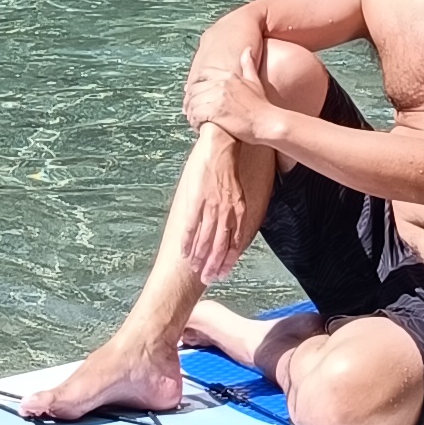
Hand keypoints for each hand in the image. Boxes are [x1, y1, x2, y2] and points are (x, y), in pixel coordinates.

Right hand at [180, 134, 256, 281]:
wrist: (221, 145)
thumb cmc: (229, 167)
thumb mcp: (239, 191)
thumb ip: (236, 209)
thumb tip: (231, 224)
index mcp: (239, 211)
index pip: (234, 242)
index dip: (229, 260)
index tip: (223, 273)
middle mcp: (226, 212)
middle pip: (220, 246)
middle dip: (213, 265)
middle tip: (207, 279)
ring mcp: (210, 208)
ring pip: (205, 240)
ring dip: (199, 258)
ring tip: (194, 270)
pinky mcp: (196, 202)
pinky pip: (191, 227)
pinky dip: (187, 242)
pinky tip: (183, 252)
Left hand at [181, 21, 265, 129]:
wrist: (268, 122)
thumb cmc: (262, 105)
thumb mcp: (255, 81)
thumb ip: (249, 64)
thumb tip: (247, 49)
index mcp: (229, 75)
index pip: (203, 74)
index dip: (193, 83)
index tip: (190, 91)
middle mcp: (222, 84)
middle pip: (195, 89)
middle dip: (189, 100)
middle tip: (187, 109)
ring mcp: (219, 97)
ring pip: (193, 102)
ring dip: (190, 112)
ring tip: (192, 119)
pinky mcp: (216, 112)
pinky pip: (196, 114)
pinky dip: (194, 121)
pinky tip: (197, 126)